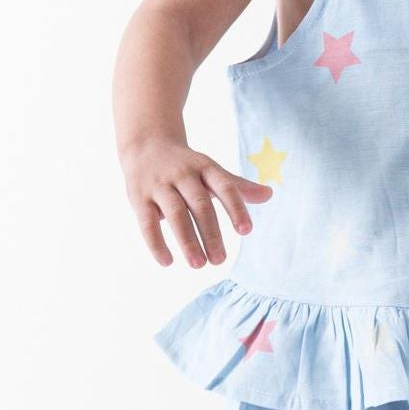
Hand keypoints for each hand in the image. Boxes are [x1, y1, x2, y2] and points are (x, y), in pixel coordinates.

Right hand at [124, 137, 273, 269]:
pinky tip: (167, 262)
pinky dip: (156, 243)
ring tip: (199, 265)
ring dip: (187, 241)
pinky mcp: (139, 198)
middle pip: (199, 205)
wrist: (146, 145)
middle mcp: (183, 175)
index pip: (224, 186)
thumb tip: (269, 195)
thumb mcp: (211, 170)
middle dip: (211, 233)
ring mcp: (159, 186)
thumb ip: (237, 186)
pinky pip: (147, 223)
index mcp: (204, 167)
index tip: (246, 231)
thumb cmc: (186, 165)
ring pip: (175, 214)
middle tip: (220, 260)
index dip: (235, 207)